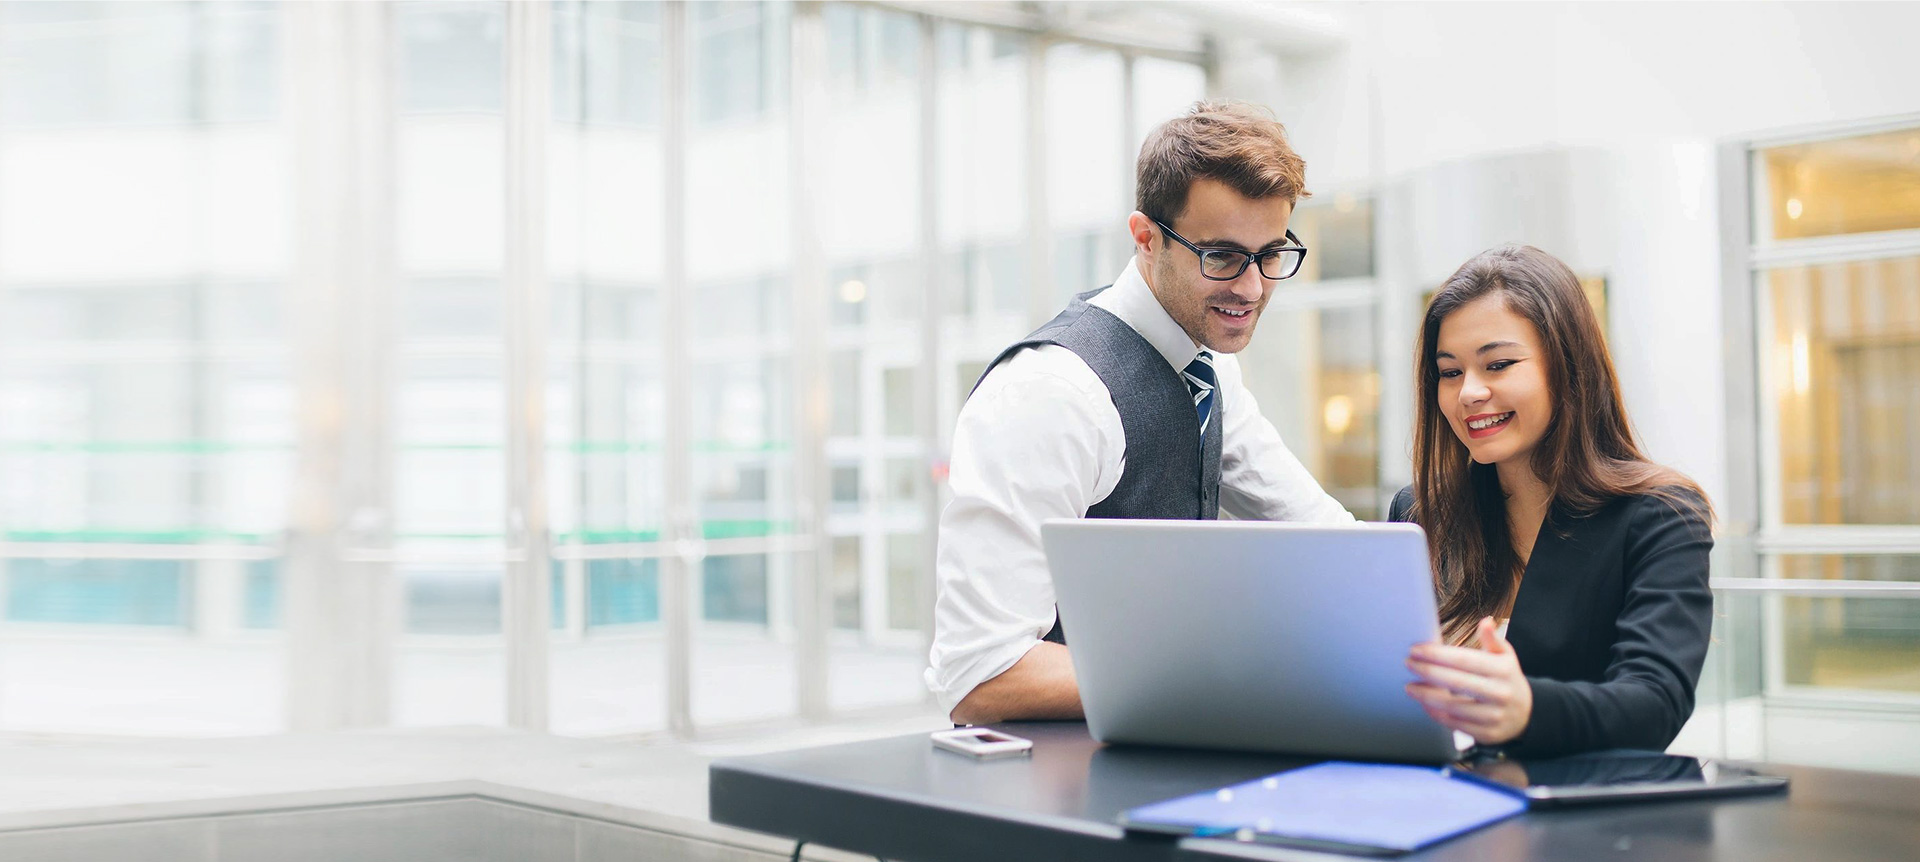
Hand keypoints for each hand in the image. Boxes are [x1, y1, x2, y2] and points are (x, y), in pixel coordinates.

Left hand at [1405, 616, 1532, 744]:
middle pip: (1455, 682)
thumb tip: (1486, 621)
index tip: (1415, 649)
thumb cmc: (1506, 678)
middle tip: (1408, 664)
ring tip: (1410, 686)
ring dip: (1426, 696)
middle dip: (1427, 672)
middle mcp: (1500, 693)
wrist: (1526, 714)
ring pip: (1452, 706)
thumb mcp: (1505, 657)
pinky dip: (1436, 714)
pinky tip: (1425, 703)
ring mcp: (1494, 716)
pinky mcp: (1488, 734)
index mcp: (1503, 670)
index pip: (1463, 659)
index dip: (1437, 654)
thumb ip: (1493, 639)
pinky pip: (1455, 724)